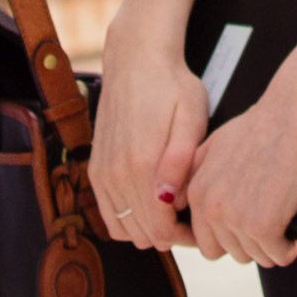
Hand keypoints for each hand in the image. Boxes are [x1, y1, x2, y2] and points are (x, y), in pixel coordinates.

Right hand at [91, 32, 210, 251]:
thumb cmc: (171, 86)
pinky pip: (108, 214)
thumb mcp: (191, 118)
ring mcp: (101, 173)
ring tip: (171, 208)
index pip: (160, 232)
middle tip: (190, 216)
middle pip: (143, 235)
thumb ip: (180, 164)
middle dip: (170, 234)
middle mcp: (116, 174)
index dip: (185, 237)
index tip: (201, 224)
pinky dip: (128, 216)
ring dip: (148, 226)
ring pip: (123, 230)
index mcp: (142, 165)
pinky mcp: (95, 168)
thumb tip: (169, 201)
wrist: (136, 59)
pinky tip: (149, 199)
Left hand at [180, 75, 296, 269]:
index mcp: (197, 192)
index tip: (253, 222)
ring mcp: (235, 219)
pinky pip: (280, 256)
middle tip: (274, 216)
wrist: (296, 110)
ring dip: (276, 243)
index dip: (234, 236)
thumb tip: (179, 201)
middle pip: (233, 253)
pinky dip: (294, 244)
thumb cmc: (264, 124)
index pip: (207, 243)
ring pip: (258, 258)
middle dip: (254, 242)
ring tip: (286, 213)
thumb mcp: (215, 146)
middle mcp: (210, 208)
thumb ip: (193, 175)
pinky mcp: (264, 226)